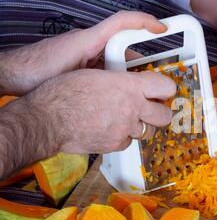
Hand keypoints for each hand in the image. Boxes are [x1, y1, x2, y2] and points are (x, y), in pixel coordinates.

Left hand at [0, 11, 166, 94]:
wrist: (13, 75)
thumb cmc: (35, 71)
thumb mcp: (71, 74)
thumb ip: (96, 74)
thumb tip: (121, 81)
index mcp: (88, 40)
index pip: (121, 22)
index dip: (144, 22)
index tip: (162, 27)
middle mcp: (89, 44)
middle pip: (123, 45)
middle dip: (139, 61)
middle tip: (153, 78)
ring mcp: (86, 54)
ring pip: (114, 59)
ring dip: (126, 73)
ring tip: (137, 91)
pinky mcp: (81, 65)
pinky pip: (104, 68)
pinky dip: (114, 78)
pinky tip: (118, 93)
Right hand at [24, 68, 175, 153]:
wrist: (47, 119)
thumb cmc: (64, 93)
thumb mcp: (96, 75)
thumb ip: (120, 80)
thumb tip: (131, 82)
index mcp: (129, 86)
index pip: (165, 86)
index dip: (167, 88)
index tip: (164, 90)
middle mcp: (132, 108)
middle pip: (165, 115)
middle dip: (161, 112)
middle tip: (154, 108)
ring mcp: (125, 129)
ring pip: (149, 131)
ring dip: (143, 125)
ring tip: (130, 119)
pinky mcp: (116, 144)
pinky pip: (130, 142)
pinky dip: (125, 136)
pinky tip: (113, 129)